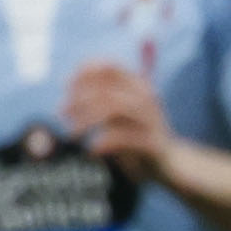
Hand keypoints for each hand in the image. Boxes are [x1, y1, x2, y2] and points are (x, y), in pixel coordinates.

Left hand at [63, 63, 171, 181]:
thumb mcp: (117, 111)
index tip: (66, 88)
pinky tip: (92, 150)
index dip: (84, 73)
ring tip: (73, 133)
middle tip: (63, 114)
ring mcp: (152, 120)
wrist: (168, 163)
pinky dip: (103, 143)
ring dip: (87, 120)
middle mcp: (148, 98)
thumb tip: (66, 82)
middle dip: (78, 101)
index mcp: (139, 85)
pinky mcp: (154, 143)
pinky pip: (124, 138)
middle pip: (106, 90)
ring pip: (114, 109)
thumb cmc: (134, 134)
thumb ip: (99, 95)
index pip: (109, 67)